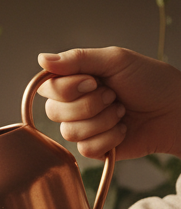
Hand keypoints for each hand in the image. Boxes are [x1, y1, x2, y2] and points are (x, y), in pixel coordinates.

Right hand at [38, 47, 180, 159]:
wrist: (176, 111)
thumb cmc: (151, 81)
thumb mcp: (115, 60)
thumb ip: (77, 58)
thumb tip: (41, 59)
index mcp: (75, 81)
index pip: (47, 88)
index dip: (66, 88)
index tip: (94, 81)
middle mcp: (74, 104)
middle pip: (53, 112)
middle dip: (89, 105)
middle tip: (114, 96)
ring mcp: (83, 128)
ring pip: (69, 132)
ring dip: (102, 121)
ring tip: (121, 112)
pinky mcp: (94, 148)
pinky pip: (85, 149)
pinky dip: (109, 139)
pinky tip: (123, 129)